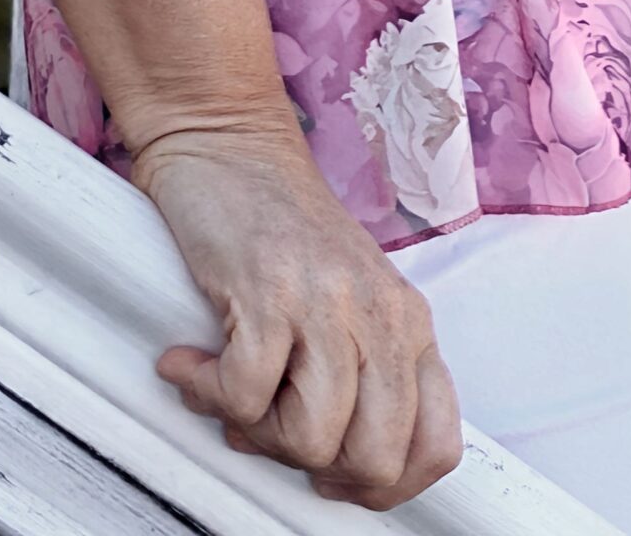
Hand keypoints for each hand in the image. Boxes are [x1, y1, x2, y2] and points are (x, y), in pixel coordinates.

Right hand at [134, 121, 465, 511]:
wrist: (230, 146)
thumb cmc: (280, 232)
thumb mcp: (347, 302)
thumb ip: (362, 372)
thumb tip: (342, 473)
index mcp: (409, 322)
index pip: (436, 444)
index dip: (384, 485)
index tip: (332, 474)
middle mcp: (381, 314)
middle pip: (376, 458)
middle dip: (314, 467)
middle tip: (271, 427)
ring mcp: (327, 302)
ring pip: (311, 440)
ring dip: (255, 432)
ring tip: (230, 386)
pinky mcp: (267, 292)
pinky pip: (242, 398)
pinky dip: (205, 392)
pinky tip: (194, 360)